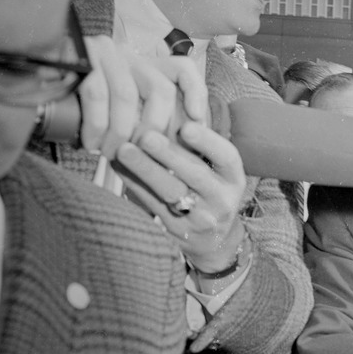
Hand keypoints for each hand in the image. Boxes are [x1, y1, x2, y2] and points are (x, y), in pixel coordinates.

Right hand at [75, 35, 209, 156]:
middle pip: (160, 89)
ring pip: (126, 94)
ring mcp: (107, 53)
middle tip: (143, 156)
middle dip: (153, 130)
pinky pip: (95, 94)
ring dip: (121, 132)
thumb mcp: (124, 110)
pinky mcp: (81, 58)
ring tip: (111, 154)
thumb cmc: (88, 104)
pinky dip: (96, 125)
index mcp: (147, 65)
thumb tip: (178, 152)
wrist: (38, 76)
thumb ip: (147, 120)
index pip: (183, 68)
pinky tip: (92, 144)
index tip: (197, 121)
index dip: (196, 93)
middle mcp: (131, 55)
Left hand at [114, 122, 248, 274]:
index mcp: (234, 179)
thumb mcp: (216, 172)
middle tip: (145, 135)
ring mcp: (200, 219)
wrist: (213, 241)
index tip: (187, 126)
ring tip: (124, 150)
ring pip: (171, 192)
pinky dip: (134, 184)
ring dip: (145, 169)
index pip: (227, 158)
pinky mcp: (177, 232)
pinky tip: (118, 167)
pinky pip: (153, 205)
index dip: (208, 142)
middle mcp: (222, 200)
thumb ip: (199, 149)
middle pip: (195, 175)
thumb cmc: (209, 192)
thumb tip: (167, 111)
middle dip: (168, 154)